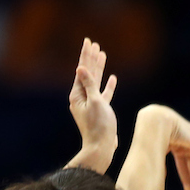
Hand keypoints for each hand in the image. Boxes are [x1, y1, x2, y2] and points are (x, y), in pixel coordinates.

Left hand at [69, 38, 117, 156]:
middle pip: (87, 73)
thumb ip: (89, 84)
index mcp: (77, 95)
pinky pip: (104, 93)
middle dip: (91, 58)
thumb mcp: (95, 102)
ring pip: (96, 81)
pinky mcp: (101, 110)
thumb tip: (80, 68)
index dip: (86, 55)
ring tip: (102, 55)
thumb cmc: (98, 126)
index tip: (88, 42)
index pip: (82, 70)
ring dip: (99, 68)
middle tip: (94, 44)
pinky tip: (112, 78)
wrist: (101, 147)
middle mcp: (82, 97)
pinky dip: (107, 85)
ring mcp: (91, 103)